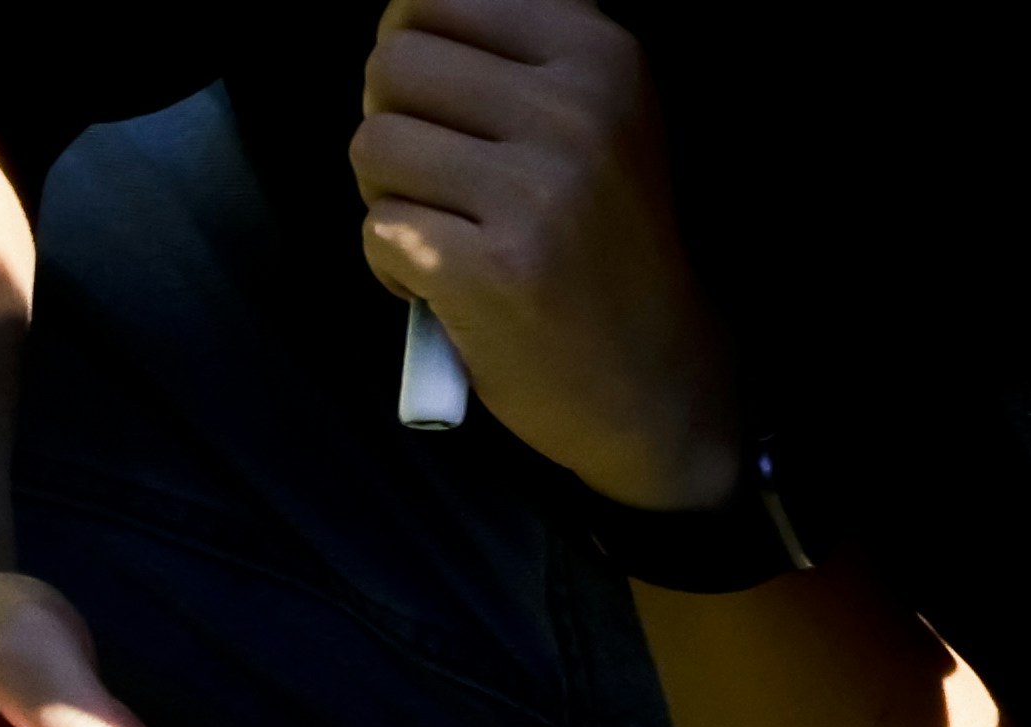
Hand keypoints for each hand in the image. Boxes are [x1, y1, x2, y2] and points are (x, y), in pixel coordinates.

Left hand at [355, 0, 740, 515]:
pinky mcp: (493, 272)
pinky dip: (394, 270)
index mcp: (598, 53)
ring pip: (372, 144)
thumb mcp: (596, 116)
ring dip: (389, 199)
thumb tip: (405, 13)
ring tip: (447, 237)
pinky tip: (448, 291)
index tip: (440, 108)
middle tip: (437, 181)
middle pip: (393, 62)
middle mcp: (575, 111)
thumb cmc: (602, 248)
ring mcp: (536, 193)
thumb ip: (515, 53)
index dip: (412, 54)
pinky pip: (379, 231)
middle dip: (393, 122)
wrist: (658, 385)